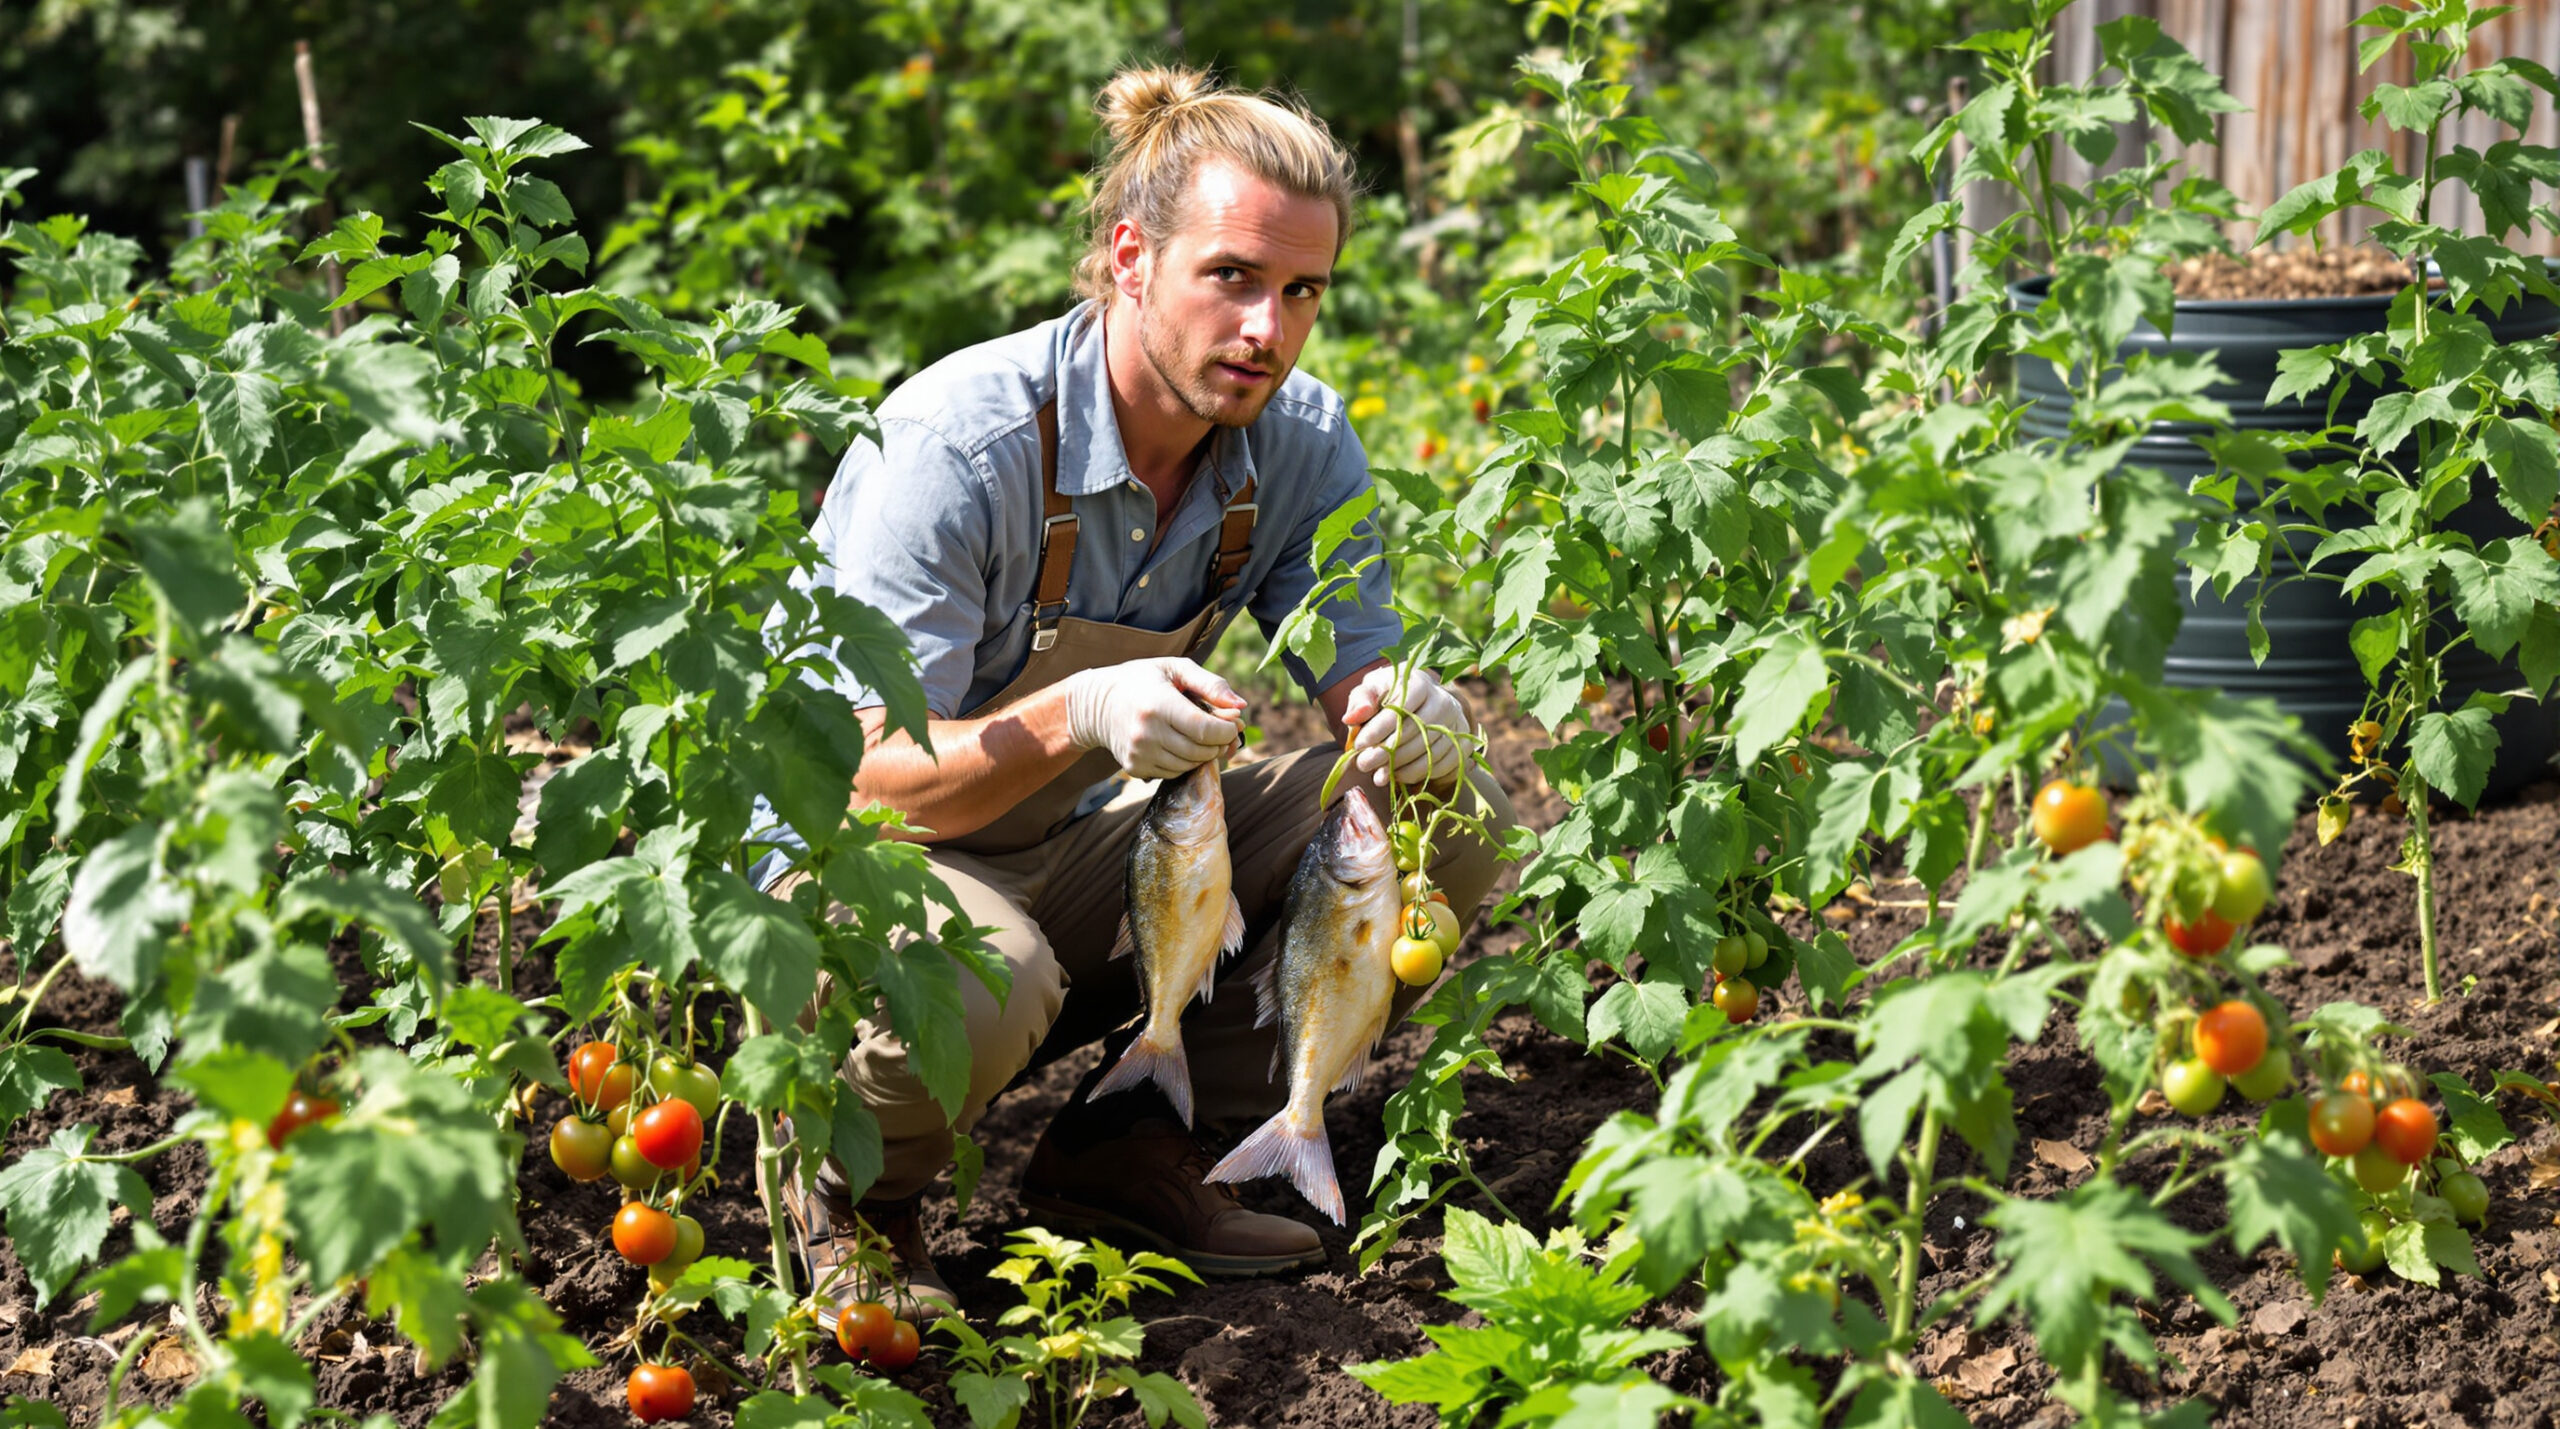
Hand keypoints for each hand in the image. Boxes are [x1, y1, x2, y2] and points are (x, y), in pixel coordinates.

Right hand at [1061, 658, 1245, 778]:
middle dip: (1219, 742)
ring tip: (1200, 734)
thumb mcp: (1175, 669)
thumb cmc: (1142, 680)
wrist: (1097, 704)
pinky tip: (1180, 743)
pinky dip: (1186, 761)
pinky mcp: (1135, 767)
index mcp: (1158, 705)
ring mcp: (1140, 754)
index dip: (1227, 730)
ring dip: (1204, 753)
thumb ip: (1211, 684)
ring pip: (1190, 765)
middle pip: (1201, 751)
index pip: (1205, 730)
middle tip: (1221, 729)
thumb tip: (1242, 705)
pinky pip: (1175, 772)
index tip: (1233, 722)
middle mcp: (1147, 733)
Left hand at [1344, 665, 1469, 787]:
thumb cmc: (1388, 696)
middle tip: (1363, 765)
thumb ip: (1360, 701)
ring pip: (1430, 751)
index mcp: (1419, 682)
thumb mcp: (1370, 691)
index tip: (1358, 744)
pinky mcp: (1463, 741)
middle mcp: (1443, 700)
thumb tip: (1352, 718)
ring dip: (1401, 767)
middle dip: (1386, 752)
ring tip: (1378, 775)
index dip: (1379, 729)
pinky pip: (1444, 764)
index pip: (1401, 708)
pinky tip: (1398, 776)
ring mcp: (1456, 722)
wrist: (1417, 703)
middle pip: (1416, 732)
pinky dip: (1420, 774)